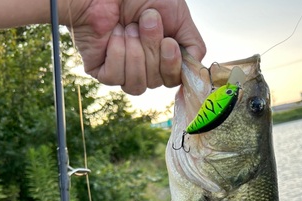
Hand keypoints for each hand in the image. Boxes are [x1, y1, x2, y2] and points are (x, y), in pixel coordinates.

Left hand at [64, 0, 205, 94]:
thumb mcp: (178, 15)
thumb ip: (194, 45)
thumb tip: (197, 72)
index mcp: (164, 56)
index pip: (175, 79)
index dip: (172, 66)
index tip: (169, 43)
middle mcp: (146, 67)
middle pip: (157, 81)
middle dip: (152, 50)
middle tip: (144, 21)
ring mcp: (124, 71)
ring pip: (137, 85)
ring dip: (135, 53)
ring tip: (128, 27)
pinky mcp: (103, 71)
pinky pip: (115, 77)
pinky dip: (116, 53)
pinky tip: (113, 35)